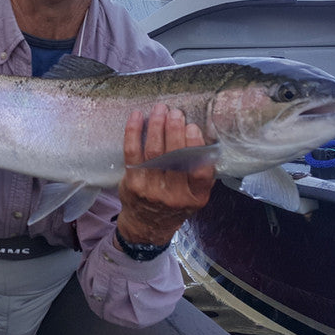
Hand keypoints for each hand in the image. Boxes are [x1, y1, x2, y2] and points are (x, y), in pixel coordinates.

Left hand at [116, 103, 215, 245]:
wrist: (148, 225)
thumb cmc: (175, 202)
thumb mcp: (195, 194)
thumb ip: (201, 170)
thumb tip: (201, 134)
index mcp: (195, 196)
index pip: (200, 171)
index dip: (196, 146)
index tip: (193, 127)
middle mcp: (174, 196)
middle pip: (174, 156)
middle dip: (175, 129)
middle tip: (176, 113)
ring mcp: (151, 190)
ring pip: (154, 151)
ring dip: (157, 126)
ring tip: (161, 109)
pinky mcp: (133, 183)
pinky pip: (132, 152)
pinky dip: (133, 132)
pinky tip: (137, 116)